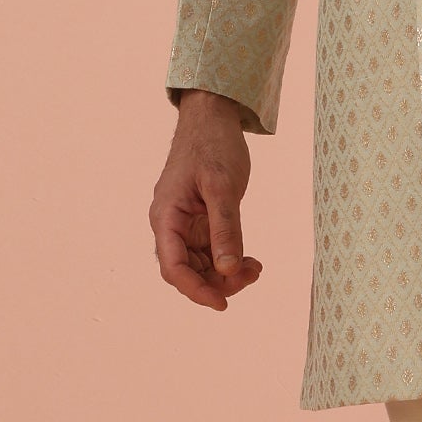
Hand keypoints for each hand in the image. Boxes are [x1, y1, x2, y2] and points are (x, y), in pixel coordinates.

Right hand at [151, 90, 262, 311]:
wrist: (213, 117)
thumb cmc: (213, 146)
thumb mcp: (222, 187)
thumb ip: (225, 229)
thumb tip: (226, 270)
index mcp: (166, 217)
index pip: (173, 266)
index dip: (195, 290)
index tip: (222, 303)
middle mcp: (171, 225)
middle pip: (187, 271)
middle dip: (216, 283)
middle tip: (250, 277)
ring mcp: (186, 224)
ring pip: (201, 265)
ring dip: (225, 274)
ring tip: (255, 269)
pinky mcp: (202, 220)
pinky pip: (212, 251)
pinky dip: (230, 259)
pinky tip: (251, 261)